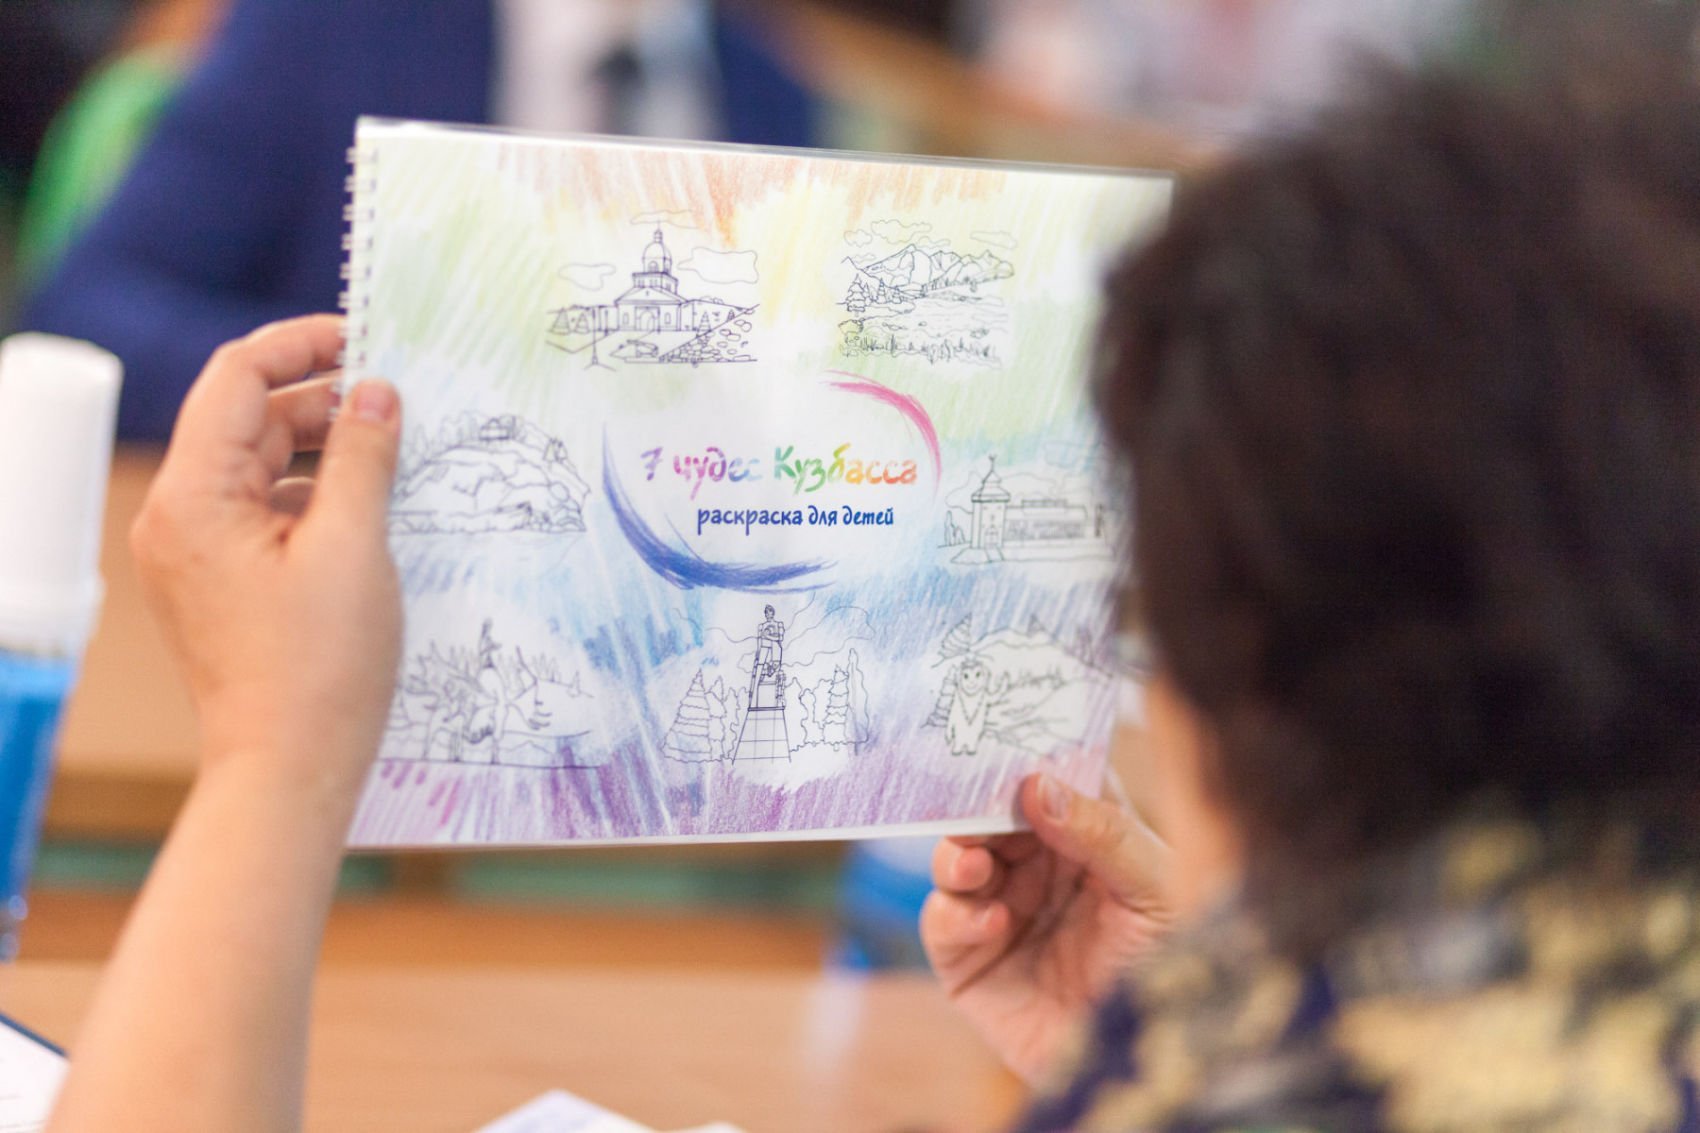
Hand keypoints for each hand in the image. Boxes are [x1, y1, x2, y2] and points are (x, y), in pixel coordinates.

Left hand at [131, 315, 402, 801]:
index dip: (300, 346)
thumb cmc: (319, 667)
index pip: (236, 377)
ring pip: (263, 468)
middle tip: (402, 404)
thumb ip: (364, 456)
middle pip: (249, 422)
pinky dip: (318, 498)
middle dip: (324, 404)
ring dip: (327, 453)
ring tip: (398, 457)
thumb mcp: (355, 546)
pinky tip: (375, 510)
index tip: (364, 340)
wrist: (288, 770)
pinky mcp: (222, 583)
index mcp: (192, 498)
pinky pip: (268, 513)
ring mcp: (197, 553)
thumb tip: (376, 391)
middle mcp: (179, 518)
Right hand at [922, 774, 1171, 1082]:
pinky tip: (993, 921)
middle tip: (973, 802)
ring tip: (975, 864)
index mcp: (1090, 839)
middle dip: (977, 806)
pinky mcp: (972, 965)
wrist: (1152, 1064)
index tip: (1007, 740)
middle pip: (991, 816)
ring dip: (957, 854)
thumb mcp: (1155, 891)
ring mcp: (1004, 913)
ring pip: (957, 860)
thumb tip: (1040, 782)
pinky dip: (955, 914)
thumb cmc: (1172, 971)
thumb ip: (1103, 833)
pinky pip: (943, 924)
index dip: (1028, 757)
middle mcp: (1041, 870)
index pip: (1051, 780)